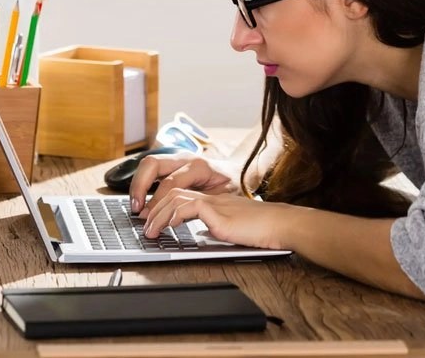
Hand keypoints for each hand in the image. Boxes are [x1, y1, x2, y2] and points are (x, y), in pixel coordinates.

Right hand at [129, 152, 238, 214]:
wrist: (238, 173)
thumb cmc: (231, 187)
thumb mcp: (221, 198)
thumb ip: (201, 205)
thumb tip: (178, 216)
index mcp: (198, 166)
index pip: (170, 182)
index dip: (157, 200)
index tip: (149, 217)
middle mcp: (185, 158)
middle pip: (152, 163)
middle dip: (140, 186)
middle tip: (137, 208)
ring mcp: (177, 158)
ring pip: (149, 163)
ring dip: (138, 184)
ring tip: (136, 205)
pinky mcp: (173, 164)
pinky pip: (152, 169)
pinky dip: (143, 183)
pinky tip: (142, 199)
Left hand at [142, 189, 293, 249]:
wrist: (280, 225)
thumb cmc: (261, 229)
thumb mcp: (231, 227)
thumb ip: (215, 225)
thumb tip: (201, 234)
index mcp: (213, 198)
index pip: (180, 191)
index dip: (161, 203)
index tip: (150, 218)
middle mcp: (211, 195)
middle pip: (172, 189)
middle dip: (152, 207)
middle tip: (143, 225)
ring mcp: (214, 201)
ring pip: (175, 196)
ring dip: (158, 214)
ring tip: (151, 231)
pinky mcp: (218, 211)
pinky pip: (188, 207)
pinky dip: (173, 216)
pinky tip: (168, 228)